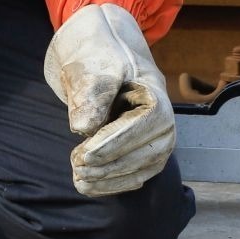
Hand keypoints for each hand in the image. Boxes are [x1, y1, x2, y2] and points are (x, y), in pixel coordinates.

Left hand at [42, 3, 174, 196]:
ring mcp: (156, 139)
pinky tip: (88, 185)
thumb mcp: (91, 61)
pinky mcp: (143, 152)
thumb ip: (91, 90)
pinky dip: (112, 184)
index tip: (84, 154)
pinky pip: (135, 175)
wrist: (100, 53)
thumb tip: (84, 128)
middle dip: (110, 164)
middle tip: (76, 164)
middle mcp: (163, 120)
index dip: (115, 143)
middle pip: (147, 152)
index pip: (143, 125)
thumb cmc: (98, 53)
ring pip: (142, 169)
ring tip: (78, 178)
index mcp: (156, 94)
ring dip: (110, 179)